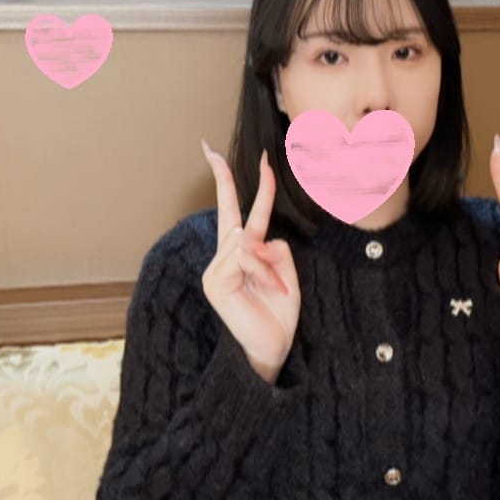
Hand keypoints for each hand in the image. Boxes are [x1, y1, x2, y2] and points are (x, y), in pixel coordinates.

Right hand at [200, 141, 300, 377]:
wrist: (273, 347)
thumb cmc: (279, 312)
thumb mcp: (285, 273)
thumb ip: (273, 248)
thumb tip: (252, 236)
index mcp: (240, 253)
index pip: (232, 210)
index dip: (225, 181)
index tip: (213, 152)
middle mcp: (223, 258)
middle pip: (236, 216)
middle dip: (255, 189)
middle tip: (258, 154)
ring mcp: (215, 270)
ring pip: (245, 240)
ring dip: (269, 264)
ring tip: (277, 289)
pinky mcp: (214, 282)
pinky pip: (243, 258)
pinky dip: (263, 272)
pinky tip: (269, 290)